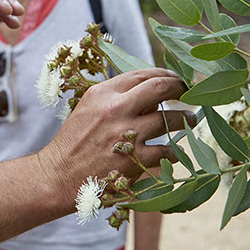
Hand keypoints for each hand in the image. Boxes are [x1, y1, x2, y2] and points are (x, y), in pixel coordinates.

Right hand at [37, 68, 194, 189]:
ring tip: (191, 119)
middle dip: (180, 88)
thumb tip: (149, 91)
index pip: (142, 74)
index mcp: (102, 93)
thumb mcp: (88, 109)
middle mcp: (115, 109)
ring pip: (169, 120)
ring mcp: (126, 135)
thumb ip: (115, 97)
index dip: (164, 74)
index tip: (174, 79)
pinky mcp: (134, 160)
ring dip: (185, 118)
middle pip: (160, 88)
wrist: (59, 176)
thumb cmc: (74, 142)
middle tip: (189, 93)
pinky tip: (175, 151)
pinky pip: (166, 151)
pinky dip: (174, 151)